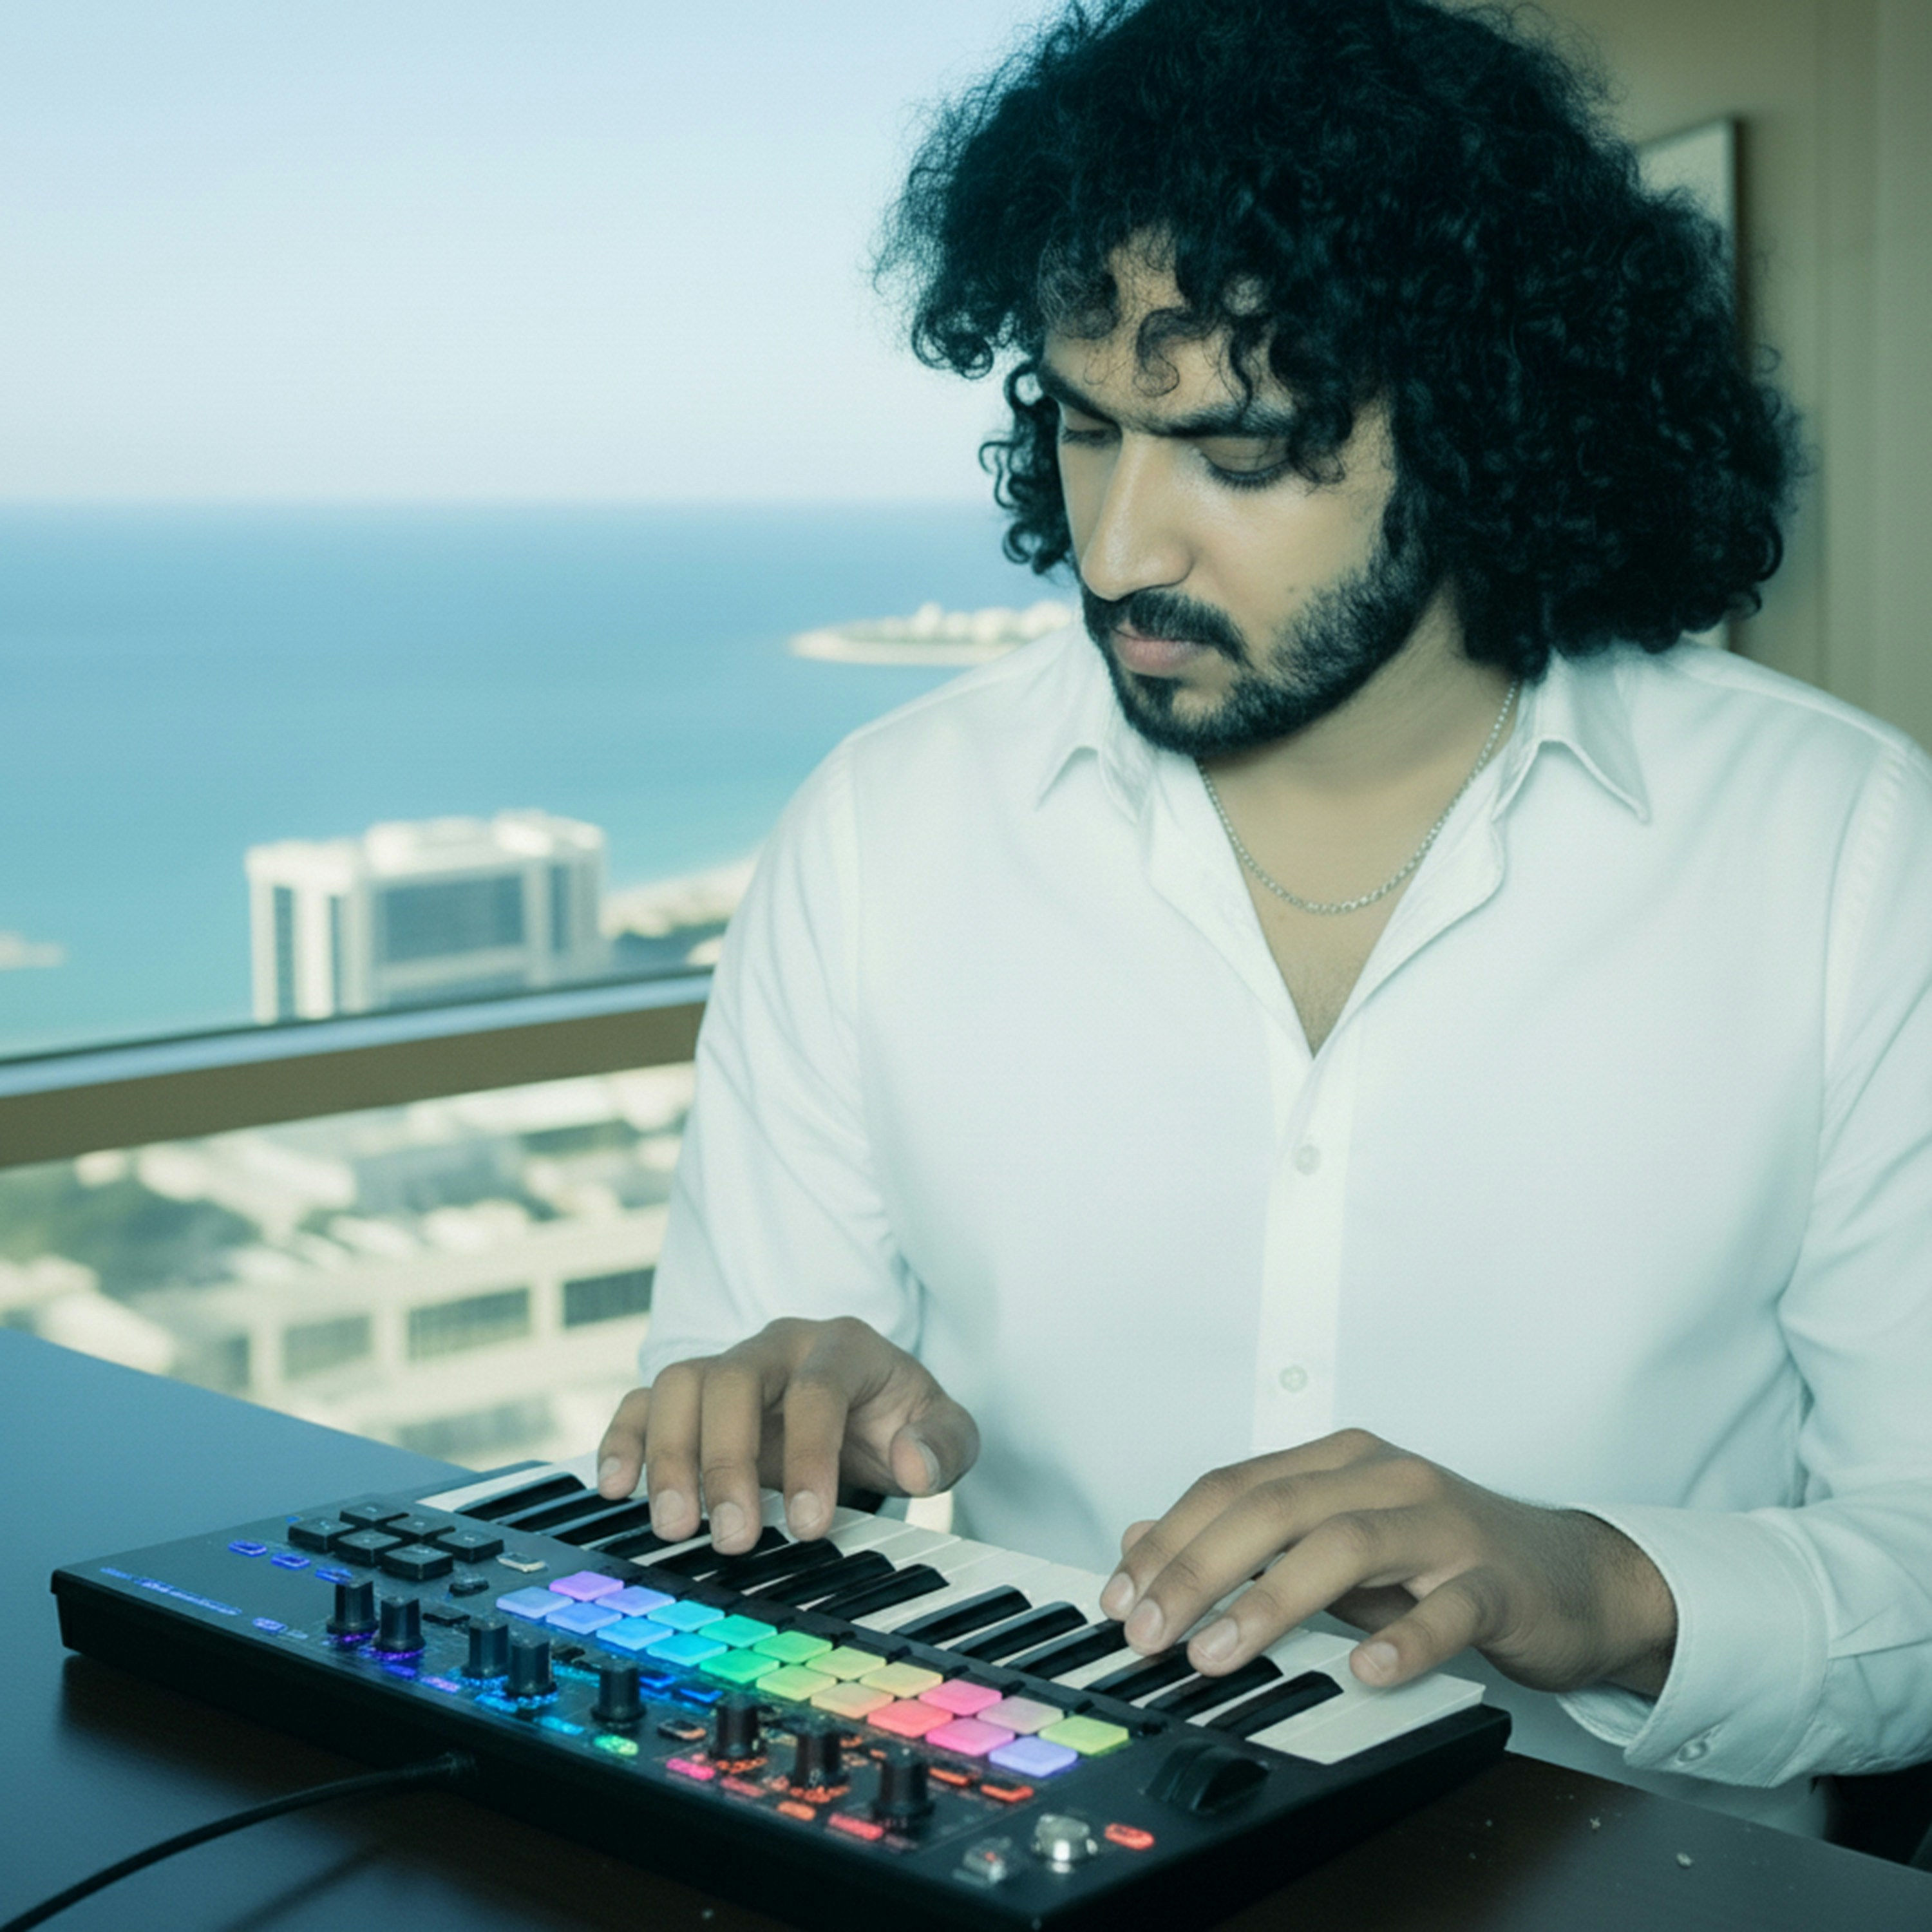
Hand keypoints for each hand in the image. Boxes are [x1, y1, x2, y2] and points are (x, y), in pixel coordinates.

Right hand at [594, 1316, 978, 1554]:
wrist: (867, 1405)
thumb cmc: (900, 1418)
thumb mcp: (946, 1430)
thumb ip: (944, 1444)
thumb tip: (915, 1463)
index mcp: (842, 1346)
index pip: (815, 1390)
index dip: (810, 1457)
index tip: (808, 1527)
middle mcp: (777, 1347)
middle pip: (733, 1380)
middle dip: (727, 1460)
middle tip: (732, 1537)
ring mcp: (728, 1366)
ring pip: (680, 1385)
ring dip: (669, 1455)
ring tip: (672, 1525)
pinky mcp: (693, 1398)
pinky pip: (644, 1402)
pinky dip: (624, 1438)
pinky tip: (616, 1487)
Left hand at [1099, 1429, 1676, 1696]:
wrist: (1576, 1578)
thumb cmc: (1444, 1562)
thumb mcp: (1333, 1544)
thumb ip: (1247, 1544)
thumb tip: (1140, 1543)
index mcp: (1337, 1462)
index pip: (1230, 1487)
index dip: (1169, 1540)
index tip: (1121, 1597)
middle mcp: (1382, 1477)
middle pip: (1271, 1508)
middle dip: (1197, 1570)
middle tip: (1150, 1631)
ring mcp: (1442, 1524)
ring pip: (1343, 1545)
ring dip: (1271, 1601)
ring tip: (1219, 1653)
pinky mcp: (1497, 1580)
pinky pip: (1448, 1608)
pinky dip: (1404, 1639)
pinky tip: (1367, 1670)